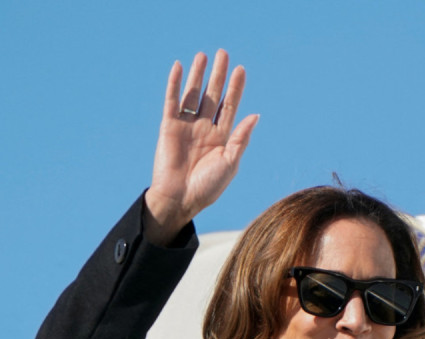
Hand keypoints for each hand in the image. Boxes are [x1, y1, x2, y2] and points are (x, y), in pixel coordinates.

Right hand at [144, 49, 258, 244]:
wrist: (181, 199)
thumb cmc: (208, 186)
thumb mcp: (230, 163)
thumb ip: (241, 138)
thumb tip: (255, 115)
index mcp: (222, 137)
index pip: (230, 106)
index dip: (236, 88)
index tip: (241, 70)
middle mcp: (205, 128)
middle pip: (213, 95)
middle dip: (219, 75)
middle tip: (223, 53)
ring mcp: (186, 126)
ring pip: (193, 94)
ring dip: (197, 75)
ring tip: (203, 56)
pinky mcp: (168, 127)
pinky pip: (172, 101)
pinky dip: (175, 84)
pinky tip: (178, 67)